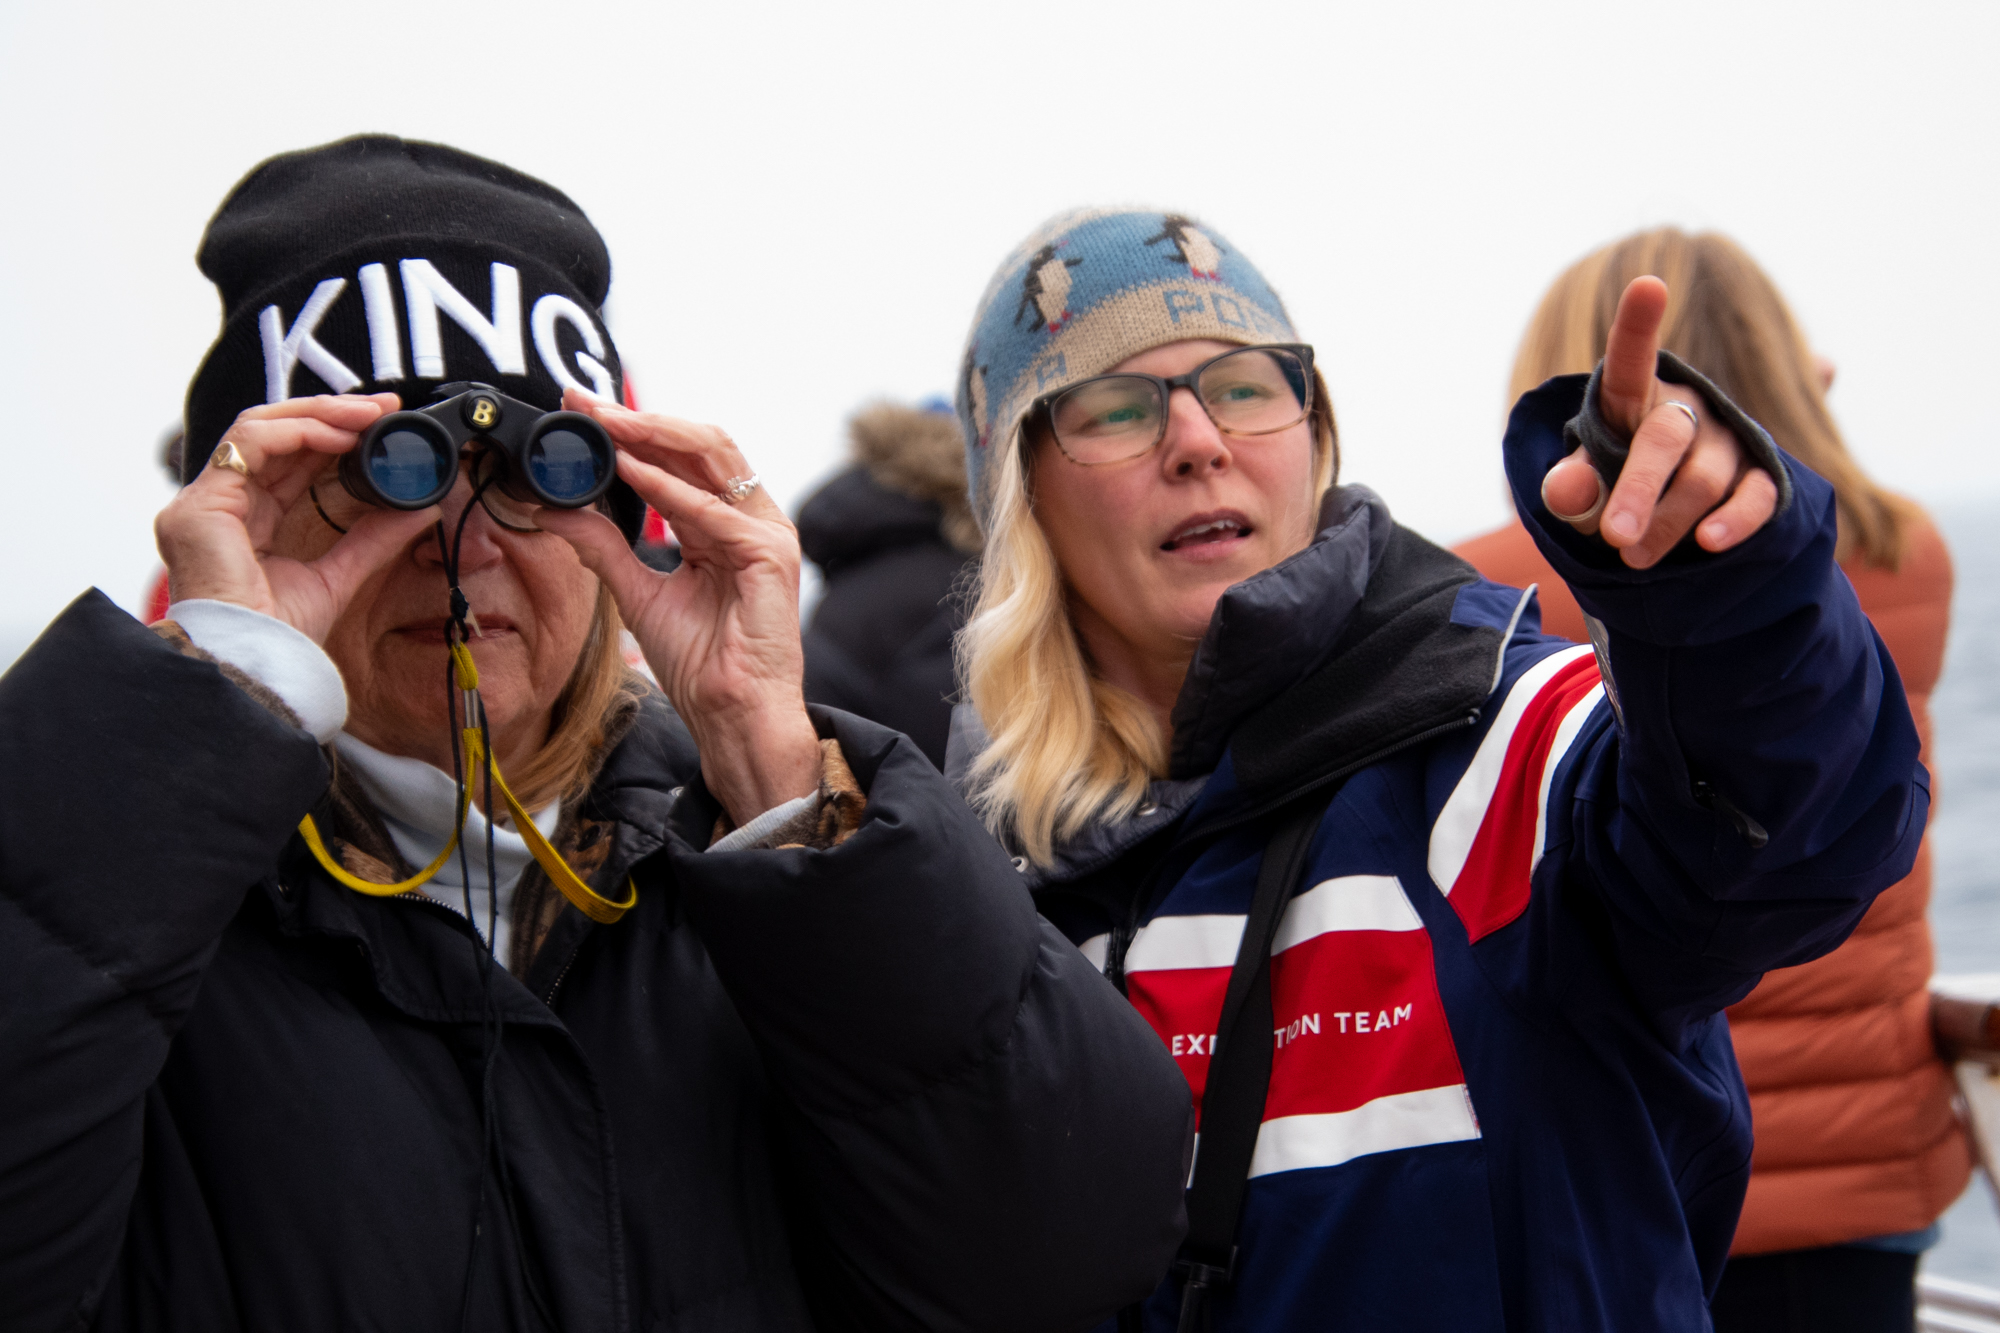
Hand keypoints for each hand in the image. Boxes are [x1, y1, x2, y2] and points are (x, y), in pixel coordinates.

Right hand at [153, 394, 439, 642]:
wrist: (255, 665)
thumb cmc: (281, 636)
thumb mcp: (340, 575)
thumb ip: (374, 538)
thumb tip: (419, 508)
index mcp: (246, 520)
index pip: (289, 461)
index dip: (334, 436)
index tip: (383, 425)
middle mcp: (219, 505)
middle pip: (273, 436)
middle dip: (331, 415)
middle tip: (383, 407)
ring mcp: (202, 503)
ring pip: (259, 429)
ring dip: (318, 415)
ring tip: (367, 415)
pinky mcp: (199, 504)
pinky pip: (249, 444)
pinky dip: (297, 431)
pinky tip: (338, 434)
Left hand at [537, 390, 819, 828]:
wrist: (731, 715)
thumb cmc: (702, 664)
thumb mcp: (637, 591)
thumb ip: (603, 547)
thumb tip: (556, 508)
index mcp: (725, 525)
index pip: (680, 459)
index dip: (631, 432)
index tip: (578, 414)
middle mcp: (750, 520)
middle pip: (699, 445)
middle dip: (639, 419)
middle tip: (584, 404)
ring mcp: (766, 534)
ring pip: (713, 457)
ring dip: (652, 435)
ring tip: (604, 422)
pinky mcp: (769, 556)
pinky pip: (711, 511)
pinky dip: (667, 488)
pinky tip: (628, 472)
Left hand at [1539, 276, 1779, 568]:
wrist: (1658, 524)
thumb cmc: (1608, 491)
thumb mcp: (1579, 491)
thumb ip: (1569, 488)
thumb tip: (1564, 491)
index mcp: (1632, 398)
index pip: (1629, 360)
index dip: (1638, 326)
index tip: (1647, 285)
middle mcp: (1685, 408)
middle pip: (1665, 439)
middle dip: (1638, 492)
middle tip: (1615, 538)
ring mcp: (1727, 439)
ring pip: (1703, 480)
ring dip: (1667, 525)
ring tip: (1634, 559)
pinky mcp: (1761, 475)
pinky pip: (1757, 497)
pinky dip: (1734, 522)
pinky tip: (1711, 542)